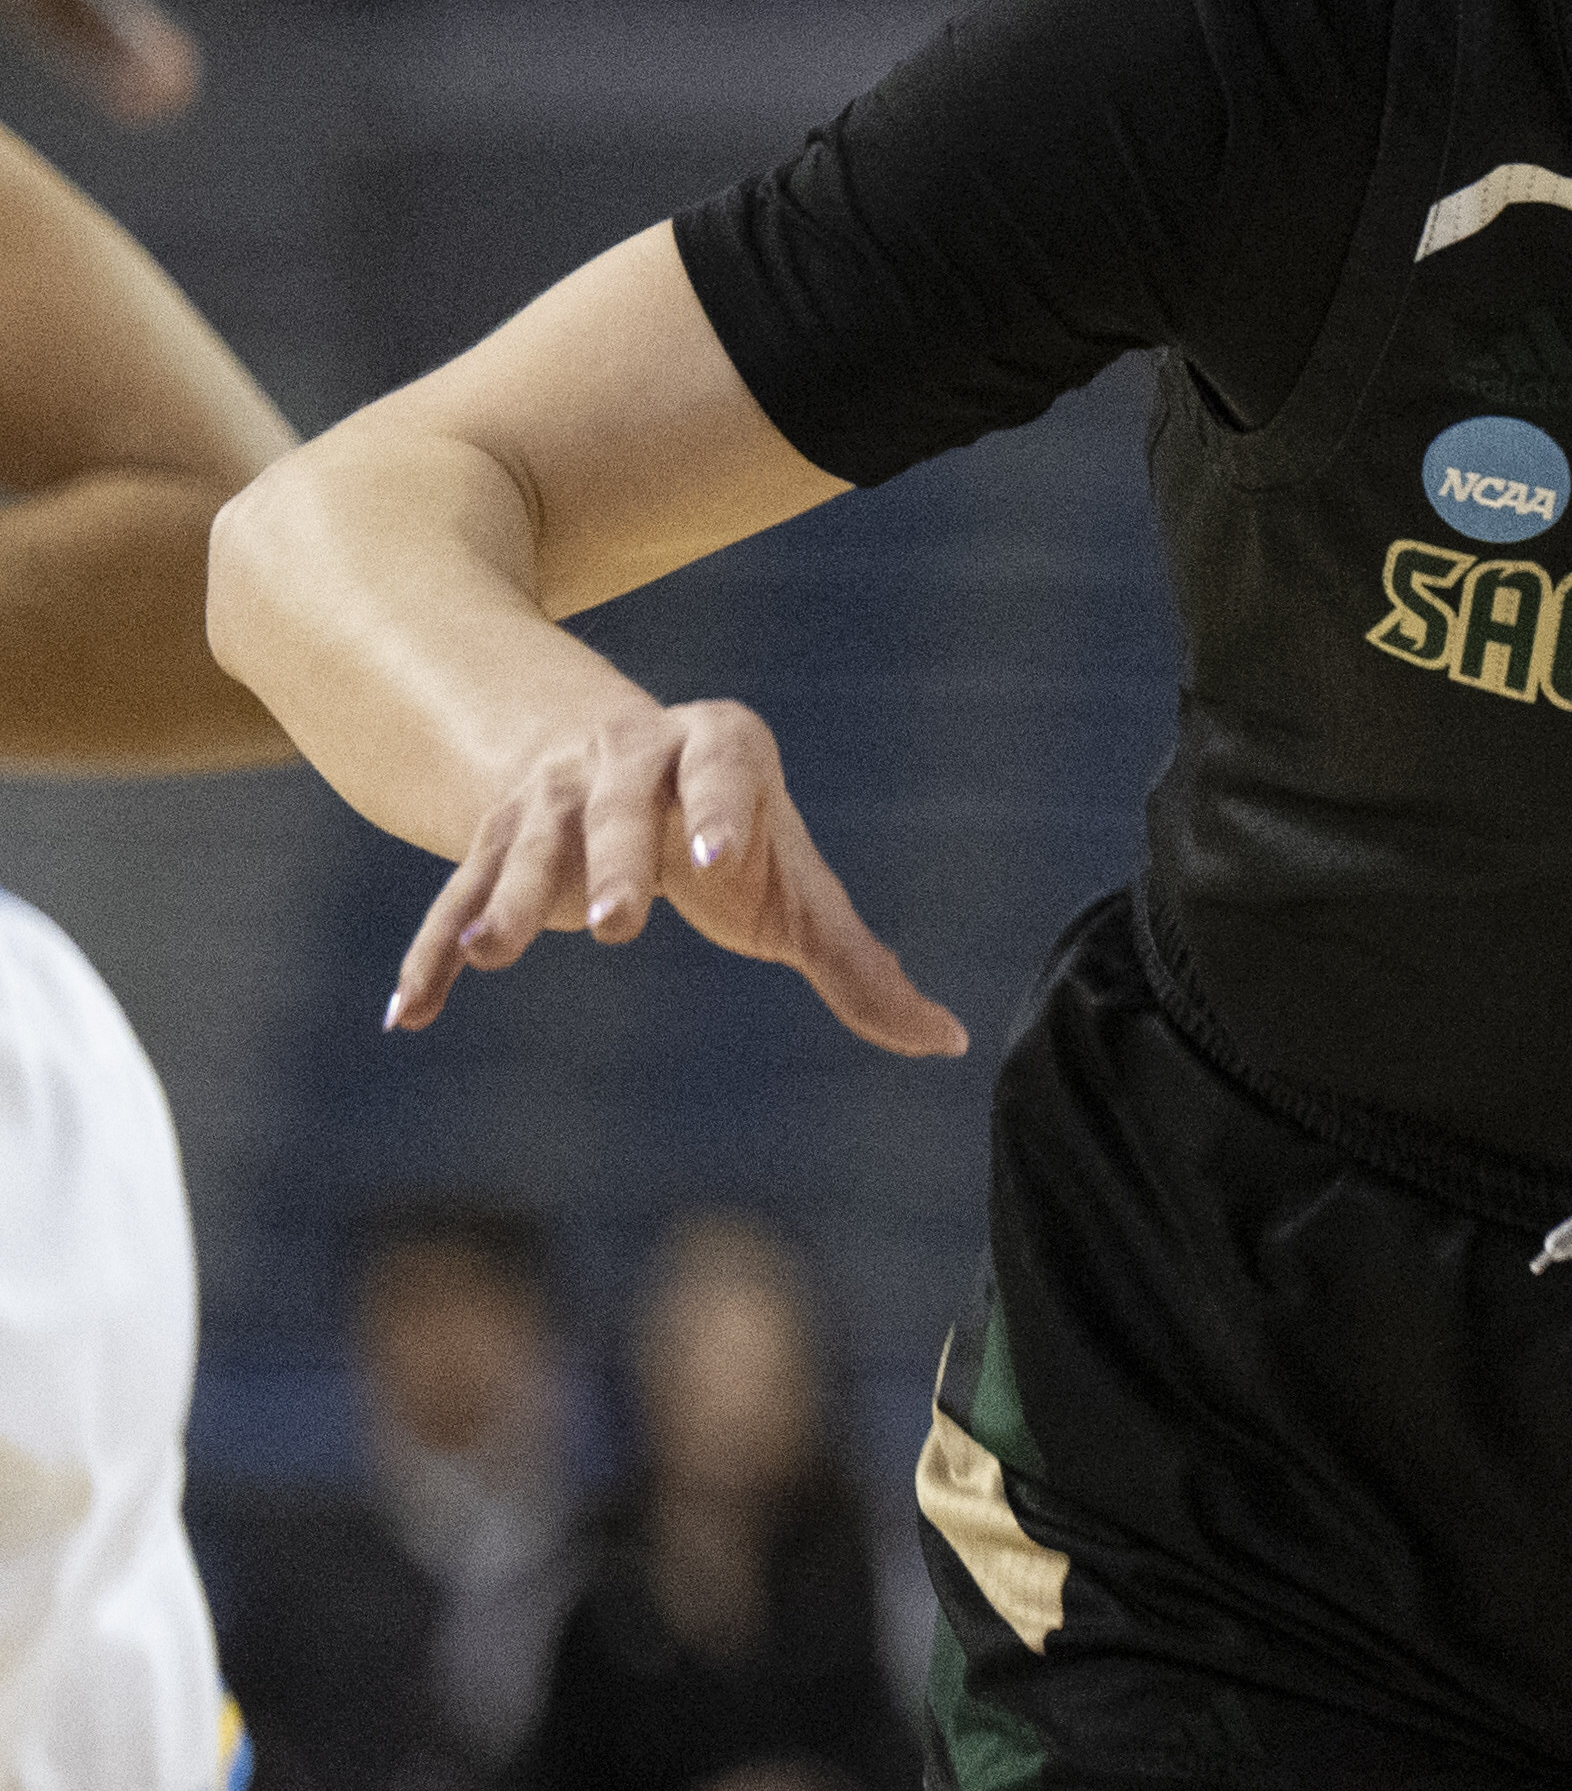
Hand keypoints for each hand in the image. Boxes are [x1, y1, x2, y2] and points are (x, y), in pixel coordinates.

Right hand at [392, 694, 962, 1054]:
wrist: (614, 763)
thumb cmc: (734, 837)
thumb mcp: (795, 886)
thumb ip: (857, 962)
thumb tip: (945, 1042)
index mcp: (719, 748)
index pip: (722, 769)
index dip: (719, 807)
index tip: (721, 856)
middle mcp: (625, 758)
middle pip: (616, 808)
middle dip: (614, 862)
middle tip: (616, 924)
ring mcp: (549, 796)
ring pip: (526, 845)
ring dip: (506, 899)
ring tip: (491, 957)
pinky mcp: (490, 839)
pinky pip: (453, 895)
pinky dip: (430, 952)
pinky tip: (406, 1013)